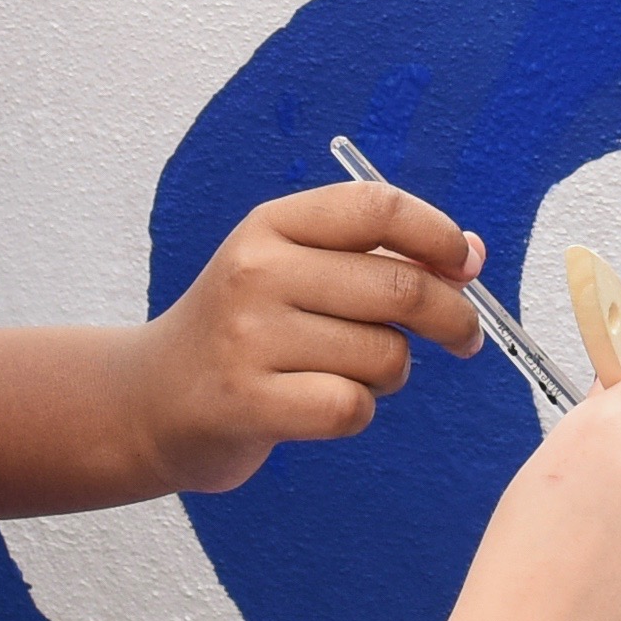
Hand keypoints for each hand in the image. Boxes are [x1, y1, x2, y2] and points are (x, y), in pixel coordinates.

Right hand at [121, 181, 492, 495]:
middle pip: (400, 287)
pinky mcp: (247, 402)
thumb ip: (374, 259)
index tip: (465, 265)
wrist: (150, 400)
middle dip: (453, 318)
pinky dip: (357, 412)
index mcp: (271, 226)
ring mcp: (248, 337)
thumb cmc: (245, 334)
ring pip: (385, 355)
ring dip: (391, 374)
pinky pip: (352, 407)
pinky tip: (324, 406)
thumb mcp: (291, 271)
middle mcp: (256, 271)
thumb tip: (471, 256)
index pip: (377, 207)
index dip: (437, 234)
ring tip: (352, 374)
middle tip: (464, 338)